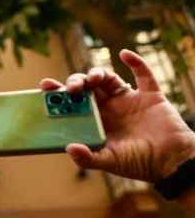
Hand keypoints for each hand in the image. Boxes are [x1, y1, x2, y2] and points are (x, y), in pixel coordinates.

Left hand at [40, 50, 194, 181]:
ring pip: (109, 78)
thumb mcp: (110, 162)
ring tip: (92, 78)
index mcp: (96, 120)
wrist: (172, 161)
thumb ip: (89, 158)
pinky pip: (144, 75)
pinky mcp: (150, 95)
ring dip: (98, 73)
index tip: (45, 86)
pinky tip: (125, 54)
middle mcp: (109, 107)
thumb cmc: (139, 163)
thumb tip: (69, 148)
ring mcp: (129, 99)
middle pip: (88, 87)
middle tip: (72, 88)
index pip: (72, 103)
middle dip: (77, 82)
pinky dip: (136, 62)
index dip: (59, 93)